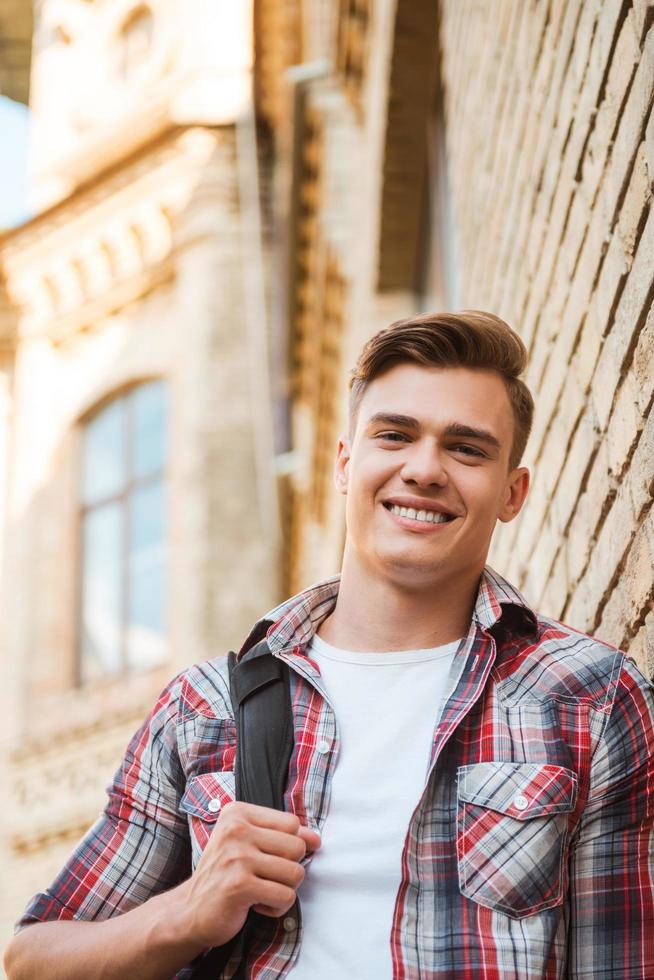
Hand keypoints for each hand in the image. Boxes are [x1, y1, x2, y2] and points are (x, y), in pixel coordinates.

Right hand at [176, 802, 320, 948]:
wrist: (190, 910)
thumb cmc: (224, 875)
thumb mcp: (248, 844)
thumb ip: (281, 836)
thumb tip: (315, 838)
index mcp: (237, 813)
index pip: (292, 823)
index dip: (291, 845)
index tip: (270, 858)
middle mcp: (236, 830)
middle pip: (297, 847)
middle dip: (288, 869)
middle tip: (264, 877)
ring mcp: (237, 857)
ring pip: (295, 873)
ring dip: (283, 890)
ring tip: (260, 890)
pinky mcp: (240, 885)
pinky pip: (285, 896)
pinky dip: (277, 908)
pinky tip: (256, 904)